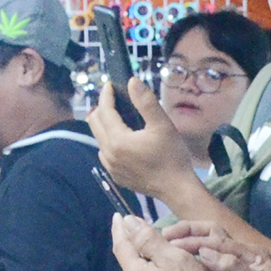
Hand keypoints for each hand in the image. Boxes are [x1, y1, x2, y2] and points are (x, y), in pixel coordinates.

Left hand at [89, 79, 206, 205]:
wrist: (176, 188)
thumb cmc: (172, 156)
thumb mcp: (163, 125)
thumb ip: (146, 102)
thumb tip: (132, 82)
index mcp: (117, 140)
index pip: (104, 111)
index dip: (106, 95)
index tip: (110, 84)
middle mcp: (108, 154)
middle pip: (95, 124)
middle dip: (101, 107)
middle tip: (112, 98)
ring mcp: (110, 167)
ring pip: (98, 139)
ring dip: (104, 125)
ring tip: (116, 115)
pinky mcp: (115, 176)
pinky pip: (104, 153)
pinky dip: (108, 141)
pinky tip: (121, 139)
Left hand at [112, 214, 226, 270]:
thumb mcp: (173, 257)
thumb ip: (148, 239)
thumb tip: (128, 222)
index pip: (122, 246)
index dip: (120, 229)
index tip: (118, 216)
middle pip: (130, 262)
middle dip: (133, 244)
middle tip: (139, 229)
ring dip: (144, 262)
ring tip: (153, 251)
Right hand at [173, 224, 270, 270]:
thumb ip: (233, 268)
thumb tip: (204, 251)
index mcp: (248, 253)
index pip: (217, 238)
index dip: (195, 238)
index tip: (172, 241)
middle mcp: (235, 258)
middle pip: (208, 237)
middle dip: (187, 233)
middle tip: (164, 236)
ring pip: (201, 254)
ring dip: (183, 250)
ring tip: (162, 250)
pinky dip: (185, 268)